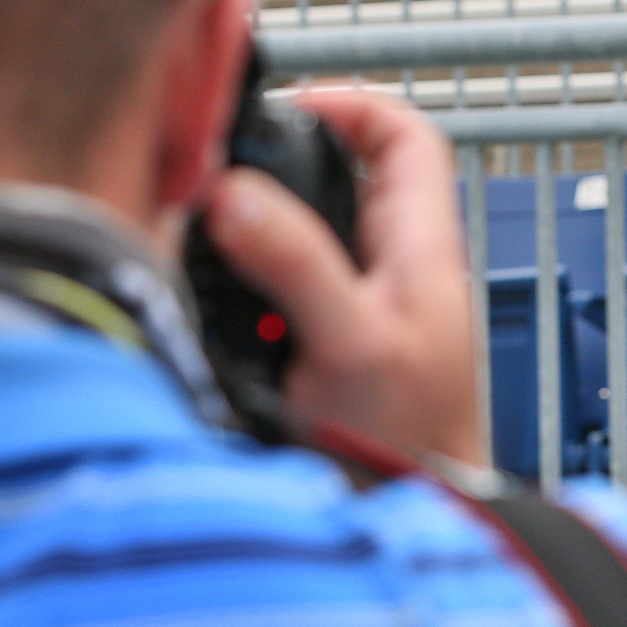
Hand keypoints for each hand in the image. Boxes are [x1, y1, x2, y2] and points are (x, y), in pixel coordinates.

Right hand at [201, 90, 485, 468]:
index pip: (406, 139)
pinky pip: (281, 295)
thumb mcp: (352, 343)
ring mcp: (363, 313)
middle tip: (218, 174)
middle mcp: (395, 274)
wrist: (412, 519)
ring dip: (253, 234)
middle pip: (340, 182)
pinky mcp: (332, 352)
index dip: (350, 106)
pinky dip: (246, 290)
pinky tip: (217, 305)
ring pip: (303, 239)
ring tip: (204, 235)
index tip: (286, 110)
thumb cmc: (412, 447)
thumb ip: (297, 264)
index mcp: (422, 252)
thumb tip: (235, 195)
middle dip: (277, 171)